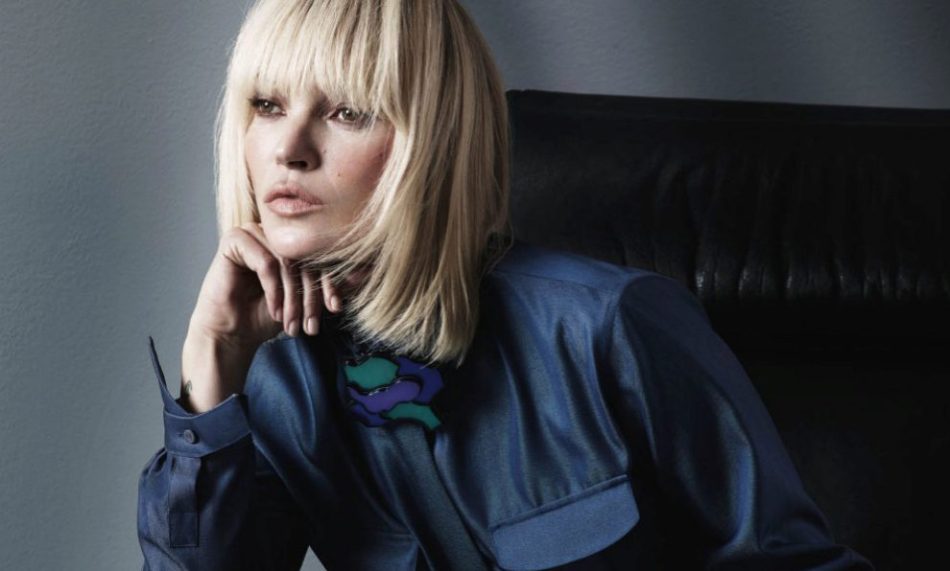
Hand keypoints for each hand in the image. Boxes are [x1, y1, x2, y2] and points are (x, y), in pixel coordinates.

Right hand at [180, 222, 340, 411]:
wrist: (233, 333)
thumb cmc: (267, 316)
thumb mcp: (307, 301)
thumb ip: (332, 286)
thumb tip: (365, 273)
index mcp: (289, 241)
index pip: (319, 254)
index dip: (330, 282)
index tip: (336, 308)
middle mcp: (272, 232)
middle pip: (304, 257)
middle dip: (311, 295)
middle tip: (312, 325)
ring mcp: (253, 232)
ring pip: (287, 260)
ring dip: (292, 296)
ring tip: (291, 322)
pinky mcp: (234, 239)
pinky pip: (265, 261)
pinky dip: (274, 290)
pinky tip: (274, 311)